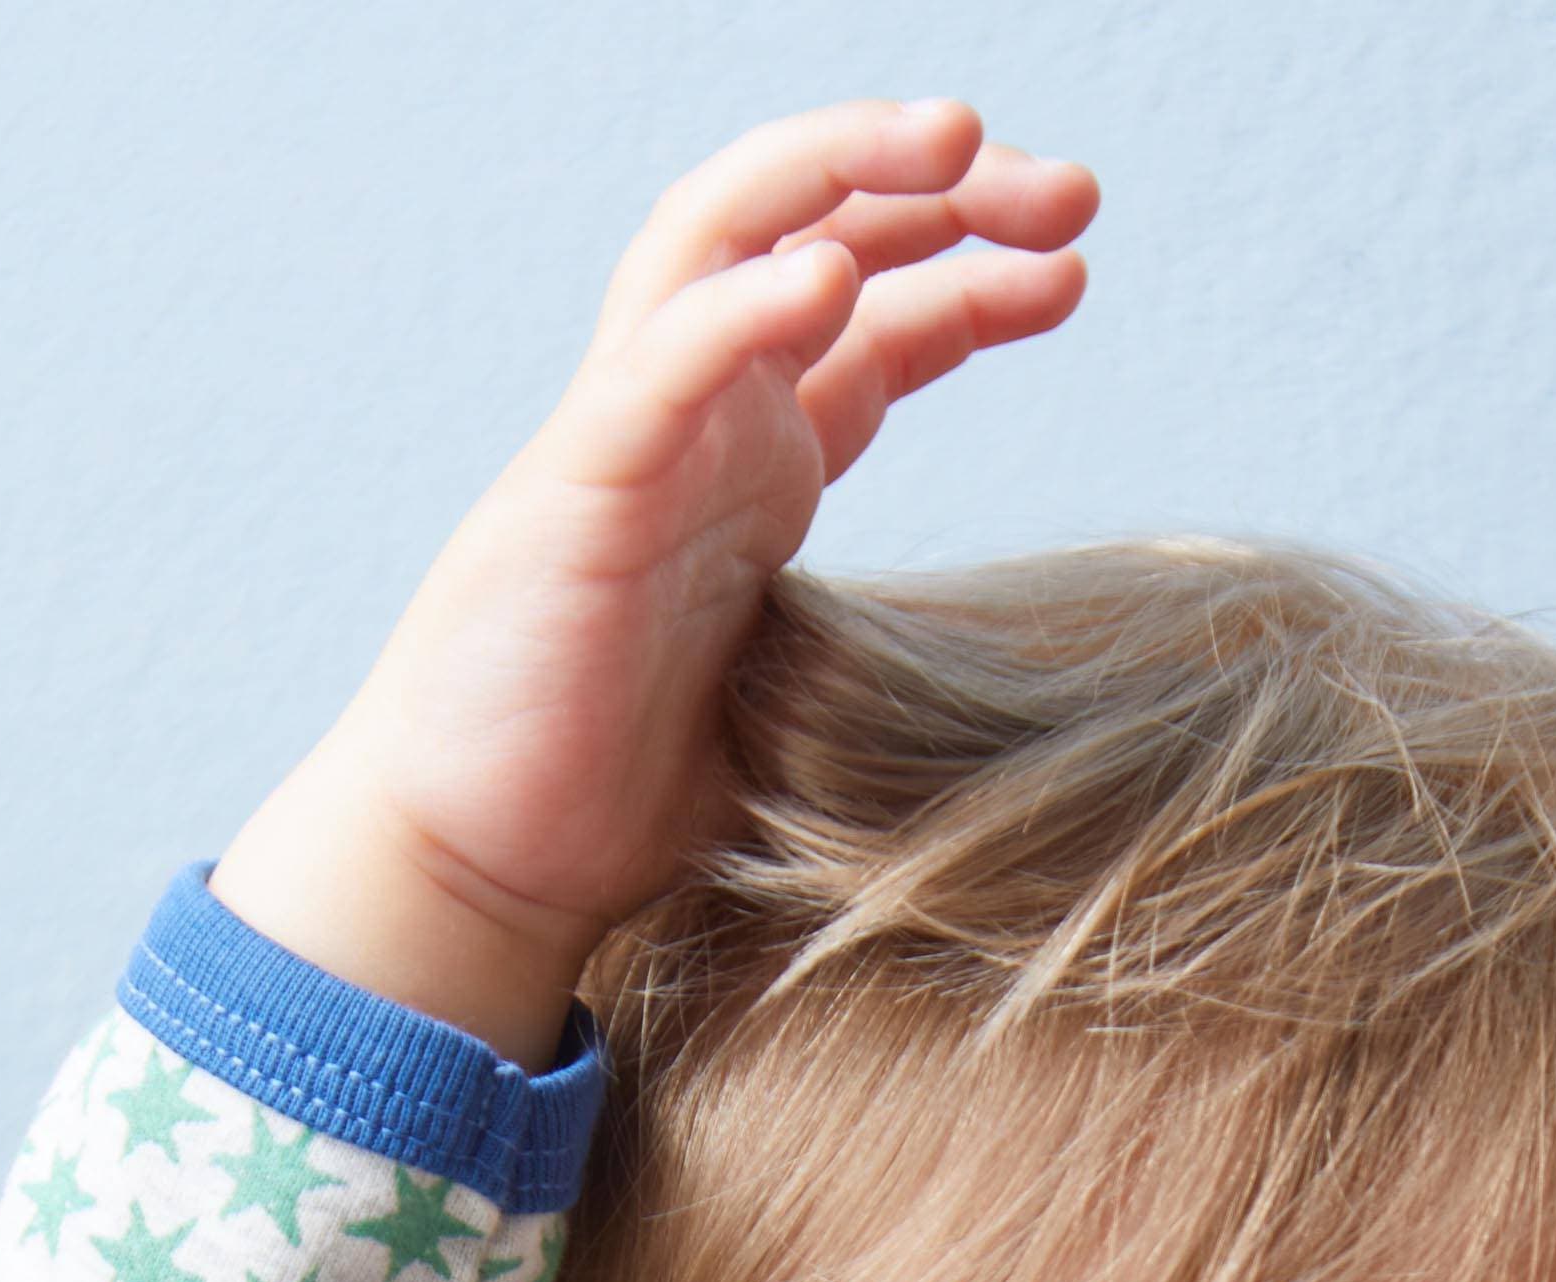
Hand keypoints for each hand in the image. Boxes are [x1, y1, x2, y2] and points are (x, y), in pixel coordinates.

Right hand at [214, 99, 1094, 1060]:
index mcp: (751, 471)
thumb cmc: (616, 799)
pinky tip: (831, 274)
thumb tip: (1004, 718)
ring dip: (844, 177)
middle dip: (946, 193)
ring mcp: (633, 439)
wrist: (480, 865)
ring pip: (726, 242)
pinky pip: (661, 366)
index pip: (873, 325)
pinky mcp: (580, 492)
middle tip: (1074, 190)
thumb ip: (874, 666)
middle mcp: (696, 426)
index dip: (975, 275)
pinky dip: (742, 308)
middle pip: (818, 242)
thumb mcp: (797, 711)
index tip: (1076, 266)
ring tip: (963, 143)